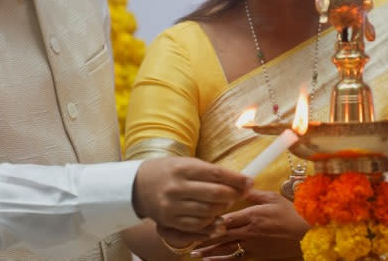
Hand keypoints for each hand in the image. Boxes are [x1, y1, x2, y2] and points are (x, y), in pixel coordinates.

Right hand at [132, 157, 249, 238]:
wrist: (138, 185)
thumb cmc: (168, 171)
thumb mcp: (186, 163)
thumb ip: (211, 172)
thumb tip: (240, 180)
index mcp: (183, 168)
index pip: (217, 174)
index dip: (237, 180)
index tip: (249, 182)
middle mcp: (177, 187)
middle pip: (215, 195)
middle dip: (233, 195)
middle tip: (239, 194)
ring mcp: (173, 206)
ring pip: (209, 212)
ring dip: (222, 208)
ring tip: (224, 202)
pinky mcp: (170, 220)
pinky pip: (197, 225)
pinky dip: (210, 222)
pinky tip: (213, 215)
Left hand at [189, 189, 308, 259]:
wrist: (306, 234)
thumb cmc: (292, 214)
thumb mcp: (273, 198)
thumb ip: (254, 194)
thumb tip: (239, 188)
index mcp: (252, 215)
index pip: (226, 218)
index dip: (211, 221)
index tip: (197, 220)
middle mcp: (250, 231)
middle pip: (222, 235)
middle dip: (204, 238)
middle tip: (188, 240)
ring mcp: (253, 245)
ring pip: (226, 249)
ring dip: (209, 251)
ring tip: (194, 253)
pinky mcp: (257, 255)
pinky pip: (236, 259)